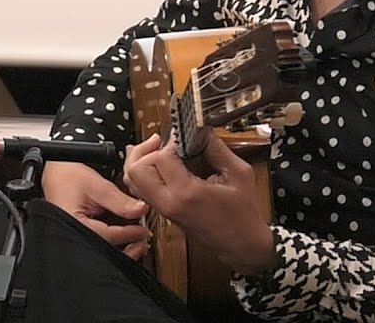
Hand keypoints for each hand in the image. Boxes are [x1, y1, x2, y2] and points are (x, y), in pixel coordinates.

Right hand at [41, 160, 152, 259]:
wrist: (53, 172)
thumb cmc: (67, 176)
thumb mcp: (96, 185)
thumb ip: (119, 200)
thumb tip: (141, 210)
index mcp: (75, 225)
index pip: (108, 237)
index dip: (130, 235)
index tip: (145, 232)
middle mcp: (73, 235)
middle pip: (105, 250)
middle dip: (128, 248)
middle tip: (144, 242)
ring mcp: (76, 236)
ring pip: (103, 249)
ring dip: (121, 246)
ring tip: (136, 239)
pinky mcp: (80, 233)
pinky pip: (98, 242)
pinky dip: (112, 240)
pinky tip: (123, 235)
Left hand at [122, 131, 275, 274]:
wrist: (242, 244)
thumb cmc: (243, 214)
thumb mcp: (239, 174)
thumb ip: (217, 148)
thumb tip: (202, 130)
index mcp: (186, 194)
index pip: (161, 158)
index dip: (171, 142)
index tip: (184, 137)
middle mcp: (168, 203)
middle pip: (135, 169)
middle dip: (147, 150)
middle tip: (164, 142)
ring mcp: (162, 209)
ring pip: (132, 179)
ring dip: (141, 160)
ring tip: (159, 148)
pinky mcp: (161, 210)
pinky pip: (139, 188)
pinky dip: (143, 172)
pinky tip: (157, 162)